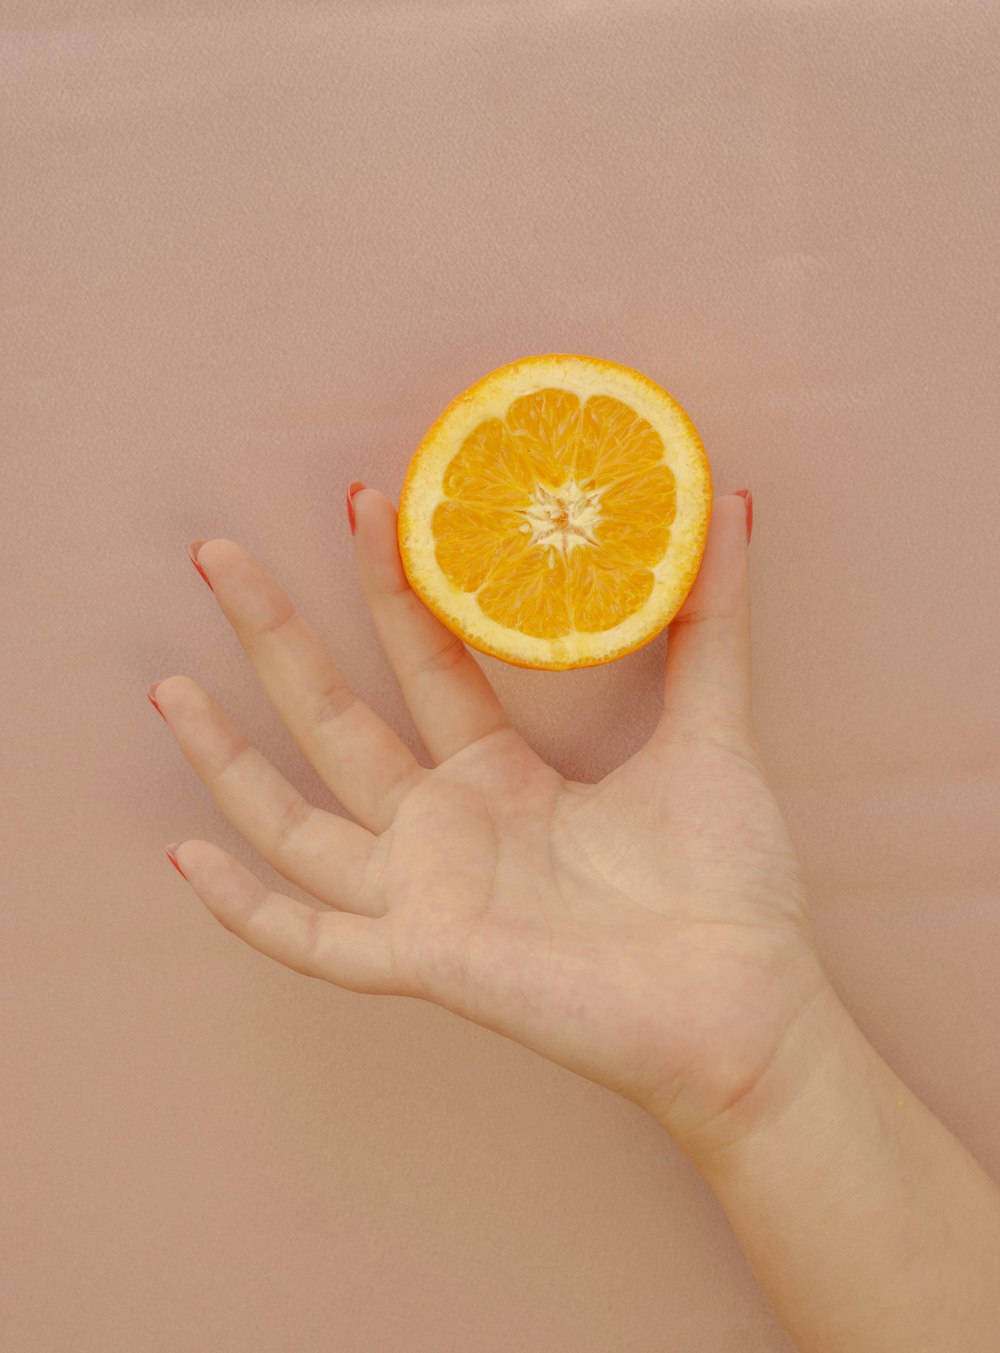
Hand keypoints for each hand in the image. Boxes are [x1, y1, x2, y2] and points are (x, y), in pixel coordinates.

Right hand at [152, 489, 828, 1151]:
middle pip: (336, 720)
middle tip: (218, 555)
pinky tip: (190, 855)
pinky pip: (314, 939)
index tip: (367, 503)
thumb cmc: (729, 881)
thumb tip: (730, 503)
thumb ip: (712, 621)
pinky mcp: (427, 960)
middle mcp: (448, 829)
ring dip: (229, 760)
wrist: (749, 1006)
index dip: (391, 588)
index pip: (424, 666)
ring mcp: (427, 896)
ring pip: (299, 823)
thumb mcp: (711, 729)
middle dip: (276, 638)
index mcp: (501, 777)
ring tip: (168, 688)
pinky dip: (249, 910)